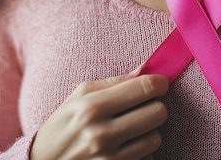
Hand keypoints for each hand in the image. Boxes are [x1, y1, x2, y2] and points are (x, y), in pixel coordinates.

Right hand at [29, 70, 169, 159]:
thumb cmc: (62, 127)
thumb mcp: (78, 97)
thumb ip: (113, 82)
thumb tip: (146, 69)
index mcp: (91, 107)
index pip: (144, 88)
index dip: (159, 83)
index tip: (159, 84)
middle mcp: (101, 134)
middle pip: (158, 112)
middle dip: (154, 106)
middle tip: (142, 107)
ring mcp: (109, 159)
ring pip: (156, 138)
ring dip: (147, 132)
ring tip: (129, 130)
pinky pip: (148, 158)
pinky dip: (141, 153)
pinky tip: (123, 149)